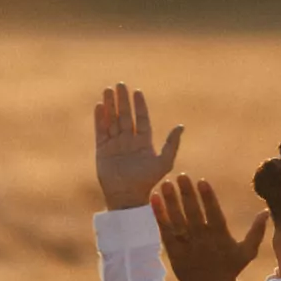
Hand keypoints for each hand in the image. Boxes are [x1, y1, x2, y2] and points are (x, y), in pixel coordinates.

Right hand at [94, 82, 183, 209]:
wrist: (127, 196)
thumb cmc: (147, 181)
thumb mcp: (164, 162)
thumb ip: (172, 144)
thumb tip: (181, 126)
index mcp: (144, 142)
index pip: (141, 119)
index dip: (139, 105)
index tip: (137, 91)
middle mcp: (129, 141)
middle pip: (125, 116)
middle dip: (123, 100)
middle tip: (120, 84)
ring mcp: (115, 144)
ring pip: (112, 120)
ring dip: (110, 105)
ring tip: (108, 89)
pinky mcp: (102, 150)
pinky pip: (100, 130)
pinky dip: (100, 118)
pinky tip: (100, 105)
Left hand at [151, 174, 268, 280]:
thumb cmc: (231, 269)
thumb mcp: (247, 252)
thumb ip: (256, 231)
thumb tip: (266, 212)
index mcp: (220, 236)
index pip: (213, 212)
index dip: (208, 197)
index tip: (202, 181)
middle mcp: (202, 239)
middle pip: (193, 212)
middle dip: (187, 194)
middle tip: (181, 176)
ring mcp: (187, 245)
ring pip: (177, 219)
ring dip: (171, 200)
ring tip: (166, 183)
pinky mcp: (173, 251)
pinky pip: (165, 230)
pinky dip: (159, 215)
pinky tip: (155, 199)